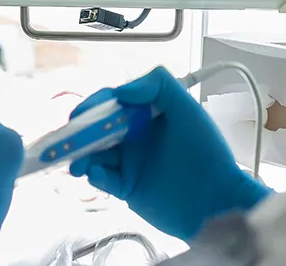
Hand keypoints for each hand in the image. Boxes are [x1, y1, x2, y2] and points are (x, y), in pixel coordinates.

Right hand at [69, 67, 270, 241]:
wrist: (217, 201)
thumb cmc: (207, 151)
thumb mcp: (187, 108)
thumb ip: (158, 85)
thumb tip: (120, 90)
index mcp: (147, 113)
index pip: (113, 102)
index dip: (94, 105)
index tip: (80, 113)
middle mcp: (136, 135)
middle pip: (97, 128)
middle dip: (80, 132)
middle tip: (68, 139)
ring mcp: (130, 161)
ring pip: (95, 154)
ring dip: (82, 155)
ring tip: (78, 164)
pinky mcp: (128, 187)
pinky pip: (104, 180)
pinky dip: (96, 177)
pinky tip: (98, 176)